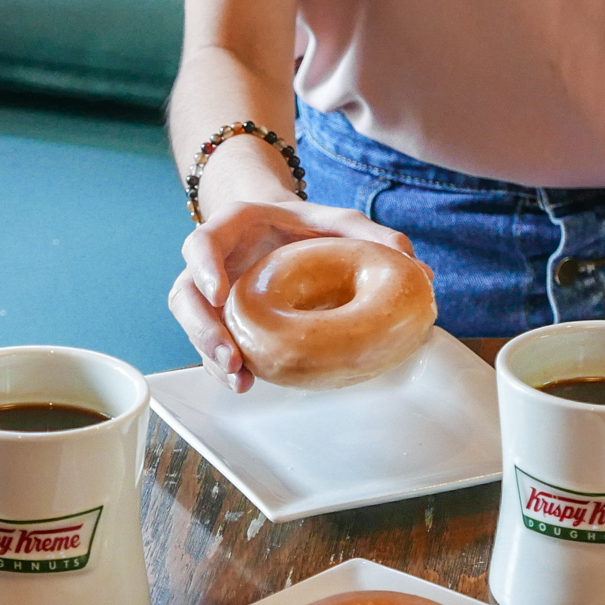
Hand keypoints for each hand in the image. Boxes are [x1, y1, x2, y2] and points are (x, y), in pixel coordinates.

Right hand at [169, 199, 429, 391]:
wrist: (279, 228)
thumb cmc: (304, 225)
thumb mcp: (336, 221)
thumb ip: (371, 236)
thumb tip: (420, 272)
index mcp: (230, 229)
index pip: (200, 244)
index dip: (203, 268)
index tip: (220, 294)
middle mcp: (211, 264)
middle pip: (184, 296)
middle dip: (202, 330)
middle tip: (230, 357)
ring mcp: (209, 296)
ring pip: (193, 328)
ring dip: (211, 357)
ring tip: (240, 380)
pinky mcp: (221, 323)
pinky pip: (212, 347)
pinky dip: (225, 367)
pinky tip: (248, 383)